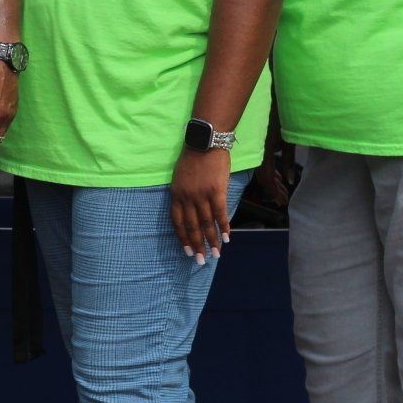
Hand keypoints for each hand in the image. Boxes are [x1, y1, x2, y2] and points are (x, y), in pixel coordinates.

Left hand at [171, 148, 231, 264]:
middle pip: (192, 226)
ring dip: (212, 240)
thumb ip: (182, 195)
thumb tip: (189, 213)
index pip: (177, 222)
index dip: (183, 238)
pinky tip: (227, 238)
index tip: (188, 251)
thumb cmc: (192, 159)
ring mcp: (202, 195)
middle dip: (198, 245)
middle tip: (202, 260)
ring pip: (207, 223)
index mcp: (176, 194)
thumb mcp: (179, 178)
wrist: (205, 142)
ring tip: (217, 254)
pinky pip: (220, 213)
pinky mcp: (216, 191)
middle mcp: (187, 197)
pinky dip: (224, 227)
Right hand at [264, 120, 298, 207]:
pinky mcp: (262, 143)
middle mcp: (258, 150)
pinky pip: (264, 161)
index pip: (266, 177)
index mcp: (265, 151)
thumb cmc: (285, 117)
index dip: (273, 191)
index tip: (282, 201)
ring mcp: (259, 147)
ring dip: (273, 181)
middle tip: (283, 200)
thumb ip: (288, 161)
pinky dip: (272, 171)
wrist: (275, 97)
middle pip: (263, 176)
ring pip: (263, 169)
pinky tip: (280, 177)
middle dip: (274, 190)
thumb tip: (289, 180)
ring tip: (283, 191)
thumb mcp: (289, 140)